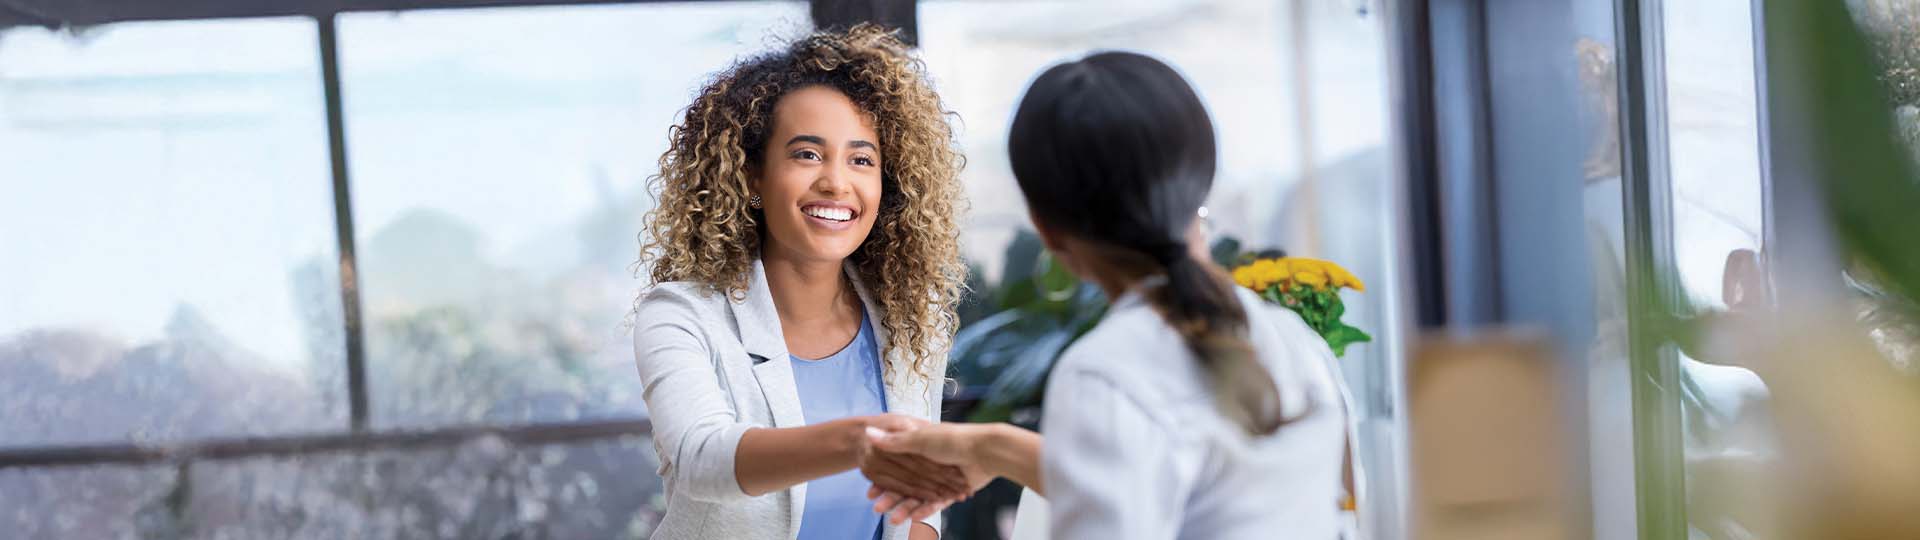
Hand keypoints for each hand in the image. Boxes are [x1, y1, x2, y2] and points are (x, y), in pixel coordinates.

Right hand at [865, 423, 997, 523]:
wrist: (985, 450)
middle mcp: (931, 464)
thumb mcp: (920, 437)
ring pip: (920, 496)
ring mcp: (943, 479)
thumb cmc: (953, 439)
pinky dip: (925, 510)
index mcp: (921, 449)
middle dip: (892, 498)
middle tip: (878, 508)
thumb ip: (896, 441)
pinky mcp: (955, 491)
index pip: (897, 468)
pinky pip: (937, 504)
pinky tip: (912, 518)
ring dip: (906, 508)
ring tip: (894, 519)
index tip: (870, 491)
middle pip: (907, 485)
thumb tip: (868, 432)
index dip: (883, 479)